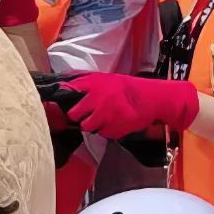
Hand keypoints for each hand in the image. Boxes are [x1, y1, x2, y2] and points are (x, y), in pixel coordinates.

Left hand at [62, 72, 198, 138]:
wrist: (153, 99)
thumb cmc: (127, 88)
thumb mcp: (106, 79)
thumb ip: (86, 83)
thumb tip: (64, 86)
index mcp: (95, 84)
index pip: (69, 91)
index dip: (62, 100)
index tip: (59, 105)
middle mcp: (99, 99)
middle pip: (73, 115)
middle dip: (77, 117)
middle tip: (83, 116)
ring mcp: (107, 115)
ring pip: (87, 127)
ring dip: (92, 125)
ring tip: (102, 119)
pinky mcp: (116, 129)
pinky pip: (103, 134)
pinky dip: (107, 131)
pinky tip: (115, 123)